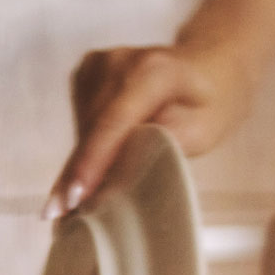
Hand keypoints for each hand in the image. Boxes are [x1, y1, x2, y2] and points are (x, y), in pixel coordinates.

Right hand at [44, 43, 253, 218]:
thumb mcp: (203, 131)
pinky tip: (102, 150)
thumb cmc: (212, 101)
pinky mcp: (87, 69)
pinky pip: (79, 118)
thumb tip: (115, 174)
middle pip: (91, 128)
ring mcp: (99, 62)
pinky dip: (86, 142)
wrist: (208, 64)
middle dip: (78, 173)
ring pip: (81, 127)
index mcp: (155, 71)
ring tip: (84, 189)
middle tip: (62, 214)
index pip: (112, 122)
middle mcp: (120, 61)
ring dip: (81, 160)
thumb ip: (162, 147)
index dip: (91, 163)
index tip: (72, 199)